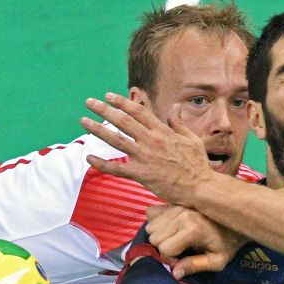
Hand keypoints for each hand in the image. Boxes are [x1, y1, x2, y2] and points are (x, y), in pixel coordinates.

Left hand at [79, 93, 211, 204]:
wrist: (199, 187)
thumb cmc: (197, 164)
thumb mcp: (191, 139)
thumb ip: (179, 123)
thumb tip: (175, 107)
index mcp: (162, 131)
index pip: (138, 111)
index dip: (122, 102)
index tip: (108, 96)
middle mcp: (151, 141)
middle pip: (123, 121)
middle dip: (104, 110)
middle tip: (89, 102)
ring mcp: (144, 157)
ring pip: (116, 140)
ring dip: (98, 130)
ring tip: (84, 121)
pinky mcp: (141, 174)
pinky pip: (117, 169)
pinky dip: (102, 164)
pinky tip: (89, 158)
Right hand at [144, 204, 246, 277]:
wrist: (235, 220)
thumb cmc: (227, 243)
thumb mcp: (217, 261)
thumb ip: (195, 267)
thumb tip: (175, 273)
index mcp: (193, 229)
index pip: (165, 249)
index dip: (171, 260)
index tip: (182, 261)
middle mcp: (182, 215)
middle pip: (155, 238)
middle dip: (163, 249)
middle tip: (178, 251)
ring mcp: (176, 207)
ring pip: (151, 227)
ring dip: (159, 237)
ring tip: (175, 240)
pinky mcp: (173, 203)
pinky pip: (151, 213)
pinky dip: (156, 223)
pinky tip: (169, 229)